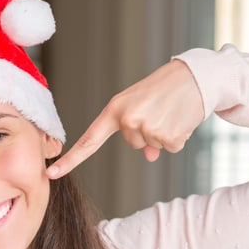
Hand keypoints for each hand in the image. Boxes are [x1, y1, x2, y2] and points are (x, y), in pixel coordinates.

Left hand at [47, 59, 204, 178]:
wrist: (196, 76)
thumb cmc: (165, 88)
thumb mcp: (143, 104)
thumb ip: (136, 128)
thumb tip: (149, 156)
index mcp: (114, 110)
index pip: (88, 140)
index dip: (70, 159)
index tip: (51, 173)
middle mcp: (127, 120)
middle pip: (134, 144)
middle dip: (148, 132)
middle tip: (161, 109)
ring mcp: (146, 128)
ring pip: (153, 147)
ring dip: (165, 133)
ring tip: (172, 111)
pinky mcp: (167, 136)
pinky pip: (170, 148)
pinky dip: (179, 137)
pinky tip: (182, 118)